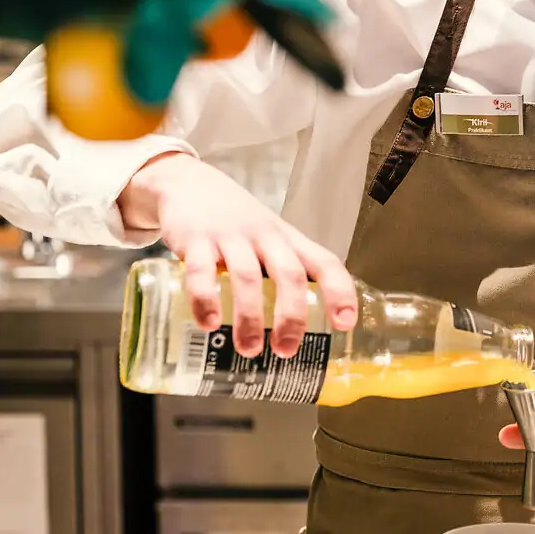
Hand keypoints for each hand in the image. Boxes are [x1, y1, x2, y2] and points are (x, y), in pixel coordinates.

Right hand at [120, 152, 355, 357]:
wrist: (189, 182)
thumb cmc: (237, 221)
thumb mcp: (268, 239)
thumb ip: (280, 273)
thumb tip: (295, 328)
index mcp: (289, 240)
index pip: (325, 262)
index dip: (339, 291)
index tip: (344, 323)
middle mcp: (265, 237)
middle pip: (289, 274)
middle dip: (291, 316)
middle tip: (286, 351)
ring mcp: (231, 236)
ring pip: (247, 276)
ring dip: (249, 316)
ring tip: (249, 349)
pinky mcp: (196, 239)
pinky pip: (201, 272)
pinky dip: (205, 299)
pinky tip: (208, 324)